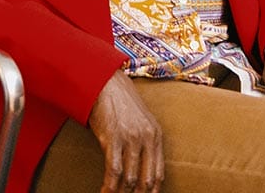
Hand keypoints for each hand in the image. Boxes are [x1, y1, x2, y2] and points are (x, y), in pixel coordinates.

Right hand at [86, 71, 163, 192]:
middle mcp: (146, 138)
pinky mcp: (113, 138)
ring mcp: (130, 139)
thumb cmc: (121, 102)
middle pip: (145, 180)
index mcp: (156, 136)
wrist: (105, 82)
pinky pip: (113, 171)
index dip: (153, 192)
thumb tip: (142, 168)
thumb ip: (146, 142)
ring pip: (129, 179)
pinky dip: (109, 187)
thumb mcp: (141, 121)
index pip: (159, 174)